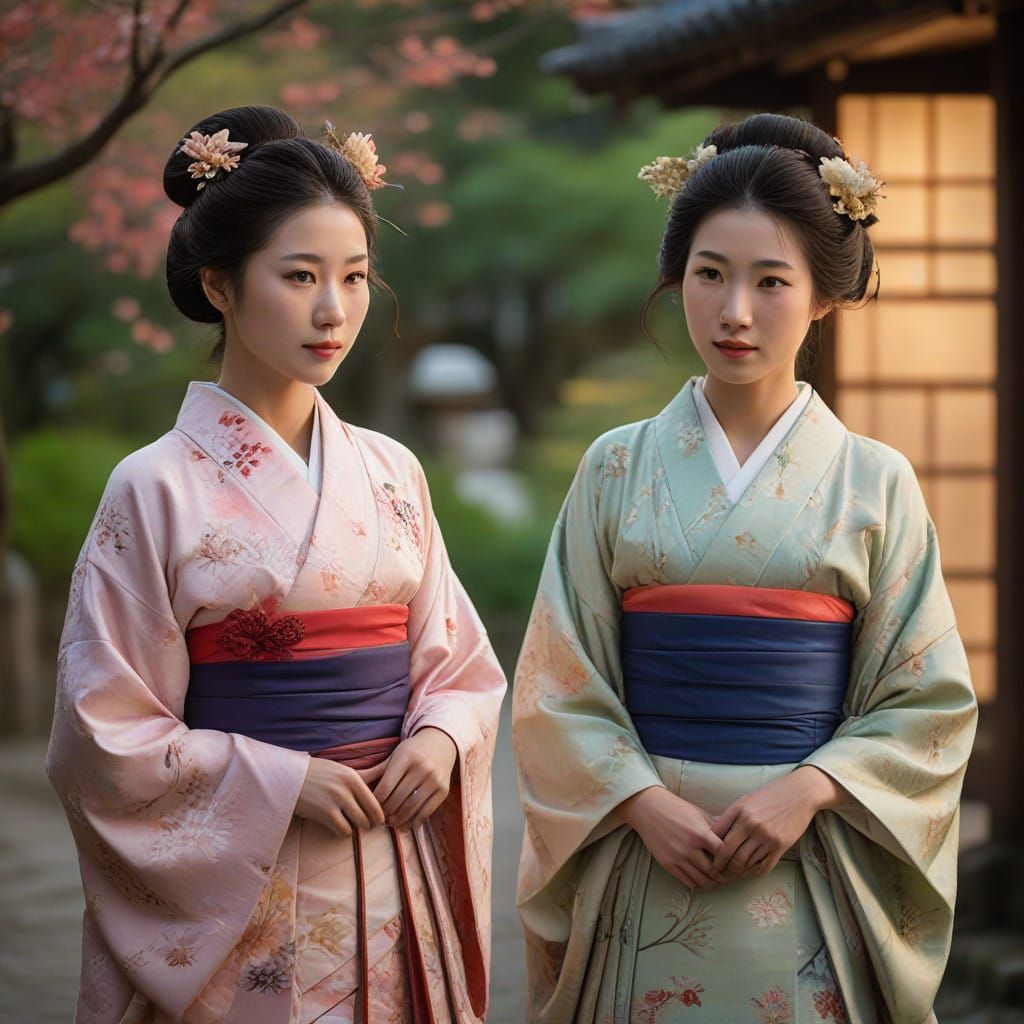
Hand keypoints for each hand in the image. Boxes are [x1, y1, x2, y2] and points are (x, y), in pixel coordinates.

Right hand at [294, 757, 386, 837]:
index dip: (379, 814)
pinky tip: (337, 825)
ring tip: (350, 823)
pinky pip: (344, 830)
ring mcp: (336, 800)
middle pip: (371, 815)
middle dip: (369, 823)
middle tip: (364, 824)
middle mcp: (347, 788)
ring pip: (359, 824)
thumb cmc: (318, 773)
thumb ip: (362, 777)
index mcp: (353, 776)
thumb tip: (384, 776)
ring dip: (356, 827)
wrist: (289, 777)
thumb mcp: (341, 770)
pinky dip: (343, 831)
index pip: (376, 801)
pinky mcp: (325, 813)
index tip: (377, 819)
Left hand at [374, 727, 457, 829]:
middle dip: (386, 812)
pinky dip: (414, 822)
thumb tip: (356, 784)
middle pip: (397, 799)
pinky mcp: (443, 791)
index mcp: (406, 757)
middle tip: (379, 819)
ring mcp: (434, 780)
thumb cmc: (412, 751)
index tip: (371, 807)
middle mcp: (422, 768)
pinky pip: (426, 812)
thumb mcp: (396, 755)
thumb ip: (379, 771)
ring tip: (390, 823)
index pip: (385, 787)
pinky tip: (405, 825)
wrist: (441, 744)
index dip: (376, 801)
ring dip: (398, 820)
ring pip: (411, 808)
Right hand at [615, 786, 724, 889]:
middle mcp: (689, 848)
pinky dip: (697, 884)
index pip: (724, 854)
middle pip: (714, 871)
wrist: (648, 809)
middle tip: (728, 874)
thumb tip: (732, 839)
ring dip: (712, 882)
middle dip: (723, 874)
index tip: (733, 860)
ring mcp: (678, 858)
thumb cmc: (676, 808)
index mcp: (700, 833)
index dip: (731, 858)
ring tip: (716, 879)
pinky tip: (701, 879)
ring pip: (702, 881)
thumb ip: (715, 828)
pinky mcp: (668, 864)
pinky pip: (687, 882)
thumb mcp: (699, 814)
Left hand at [710, 766, 843, 878]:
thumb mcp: (746, 800)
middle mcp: (751, 824)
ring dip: (737, 871)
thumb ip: (731, 817)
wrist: (799, 793)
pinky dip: (754, 872)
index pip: (717, 836)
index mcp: (739, 810)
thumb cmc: (770, 796)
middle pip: (729, 853)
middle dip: (720, 866)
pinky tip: (750, 871)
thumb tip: (715, 836)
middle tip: (717, 874)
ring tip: (731, 875)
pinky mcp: (780, 846)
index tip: (708, 859)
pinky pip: (763, 866)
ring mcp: (766, 836)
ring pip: (745, 862)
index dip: (711, 851)